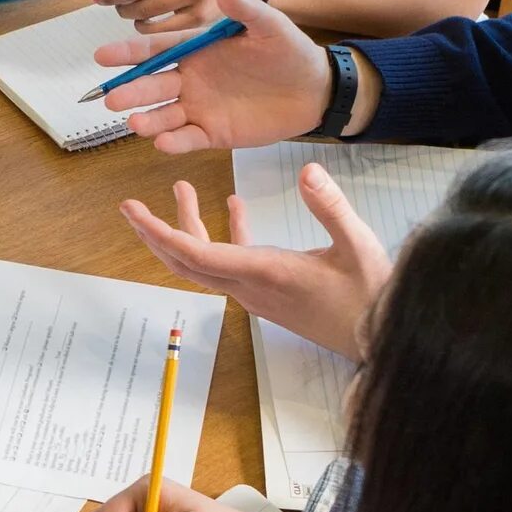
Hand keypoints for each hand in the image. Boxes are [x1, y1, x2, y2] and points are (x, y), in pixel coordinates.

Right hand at [95, 0, 333, 154]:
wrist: (314, 89)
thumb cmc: (289, 52)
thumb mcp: (270, 26)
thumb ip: (247, 10)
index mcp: (197, 49)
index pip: (156, 50)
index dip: (129, 53)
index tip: (102, 55)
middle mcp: (191, 78)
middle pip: (152, 84)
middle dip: (131, 91)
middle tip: (111, 97)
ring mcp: (199, 107)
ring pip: (164, 114)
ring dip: (146, 119)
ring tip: (133, 123)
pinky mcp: (213, 133)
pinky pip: (187, 138)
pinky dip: (174, 142)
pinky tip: (162, 142)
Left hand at [119, 168, 392, 361]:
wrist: (380, 341)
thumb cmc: (371, 297)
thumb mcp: (357, 245)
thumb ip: (330, 207)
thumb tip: (307, 170)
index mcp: (263, 272)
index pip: (196, 253)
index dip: (160, 231)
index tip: (134, 211)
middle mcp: (250, 286)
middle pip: (187, 261)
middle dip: (156, 232)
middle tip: (132, 206)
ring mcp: (257, 292)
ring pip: (206, 262)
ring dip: (189, 228)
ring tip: (184, 189)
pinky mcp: (269, 292)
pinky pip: (233, 263)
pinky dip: (226, 235)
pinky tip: (234, 206)